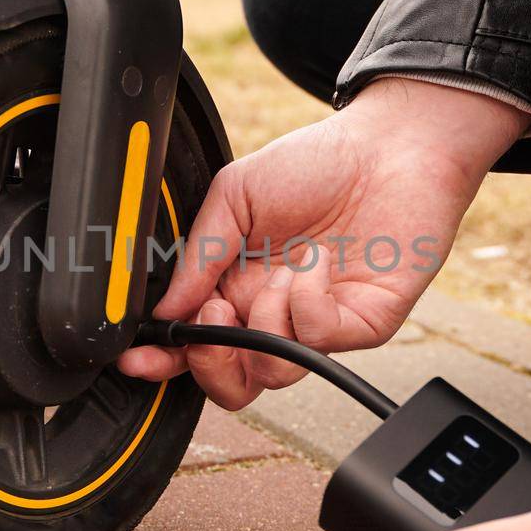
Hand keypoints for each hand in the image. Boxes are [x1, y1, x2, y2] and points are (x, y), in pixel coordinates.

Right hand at [118, 77, 530, 408]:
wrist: (391, 147)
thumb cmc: (318, 164)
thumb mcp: (235, 194)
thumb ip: (198, 252)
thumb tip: (165, 307)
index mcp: (235, 286)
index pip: (194, 345)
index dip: (164, 359)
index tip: (138, 356)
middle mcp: (273, 313)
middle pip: (230, 383)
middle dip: (209, 362)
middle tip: (211, 317)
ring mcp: (317, 324)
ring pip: (271, 374)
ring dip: (262, 323)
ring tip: (276, 274)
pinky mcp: (360, 325)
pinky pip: (316, 341)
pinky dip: (305, 301)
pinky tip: (315, 263)